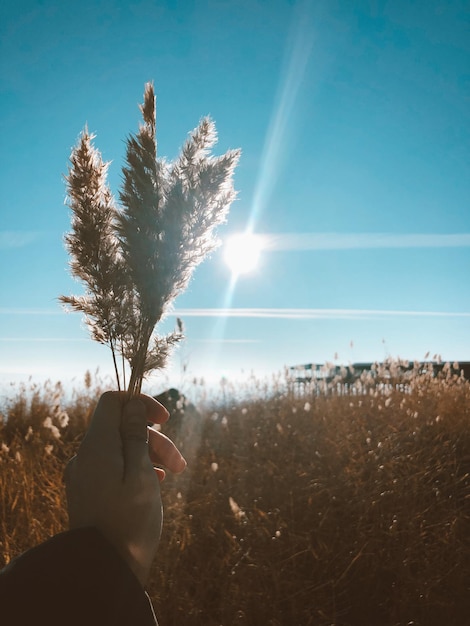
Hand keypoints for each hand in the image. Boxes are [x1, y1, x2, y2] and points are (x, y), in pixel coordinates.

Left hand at [64, 391, 185, 585]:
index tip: (164, 419)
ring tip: (173, 474)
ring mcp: (85, 474)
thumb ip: (136, 436)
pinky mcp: (89, 490)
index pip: (112, 402)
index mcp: (96, 446)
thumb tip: (132, 406)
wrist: (104, 571)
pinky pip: (113, 466)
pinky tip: (154, 482)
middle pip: (121, 427)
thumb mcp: (141, 474)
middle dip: (153, 438)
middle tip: (178, 463)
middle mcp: (85, 456)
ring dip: (149, 454)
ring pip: (120, 447)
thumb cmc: (129, 522)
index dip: (139, 403)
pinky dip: (135, 467)